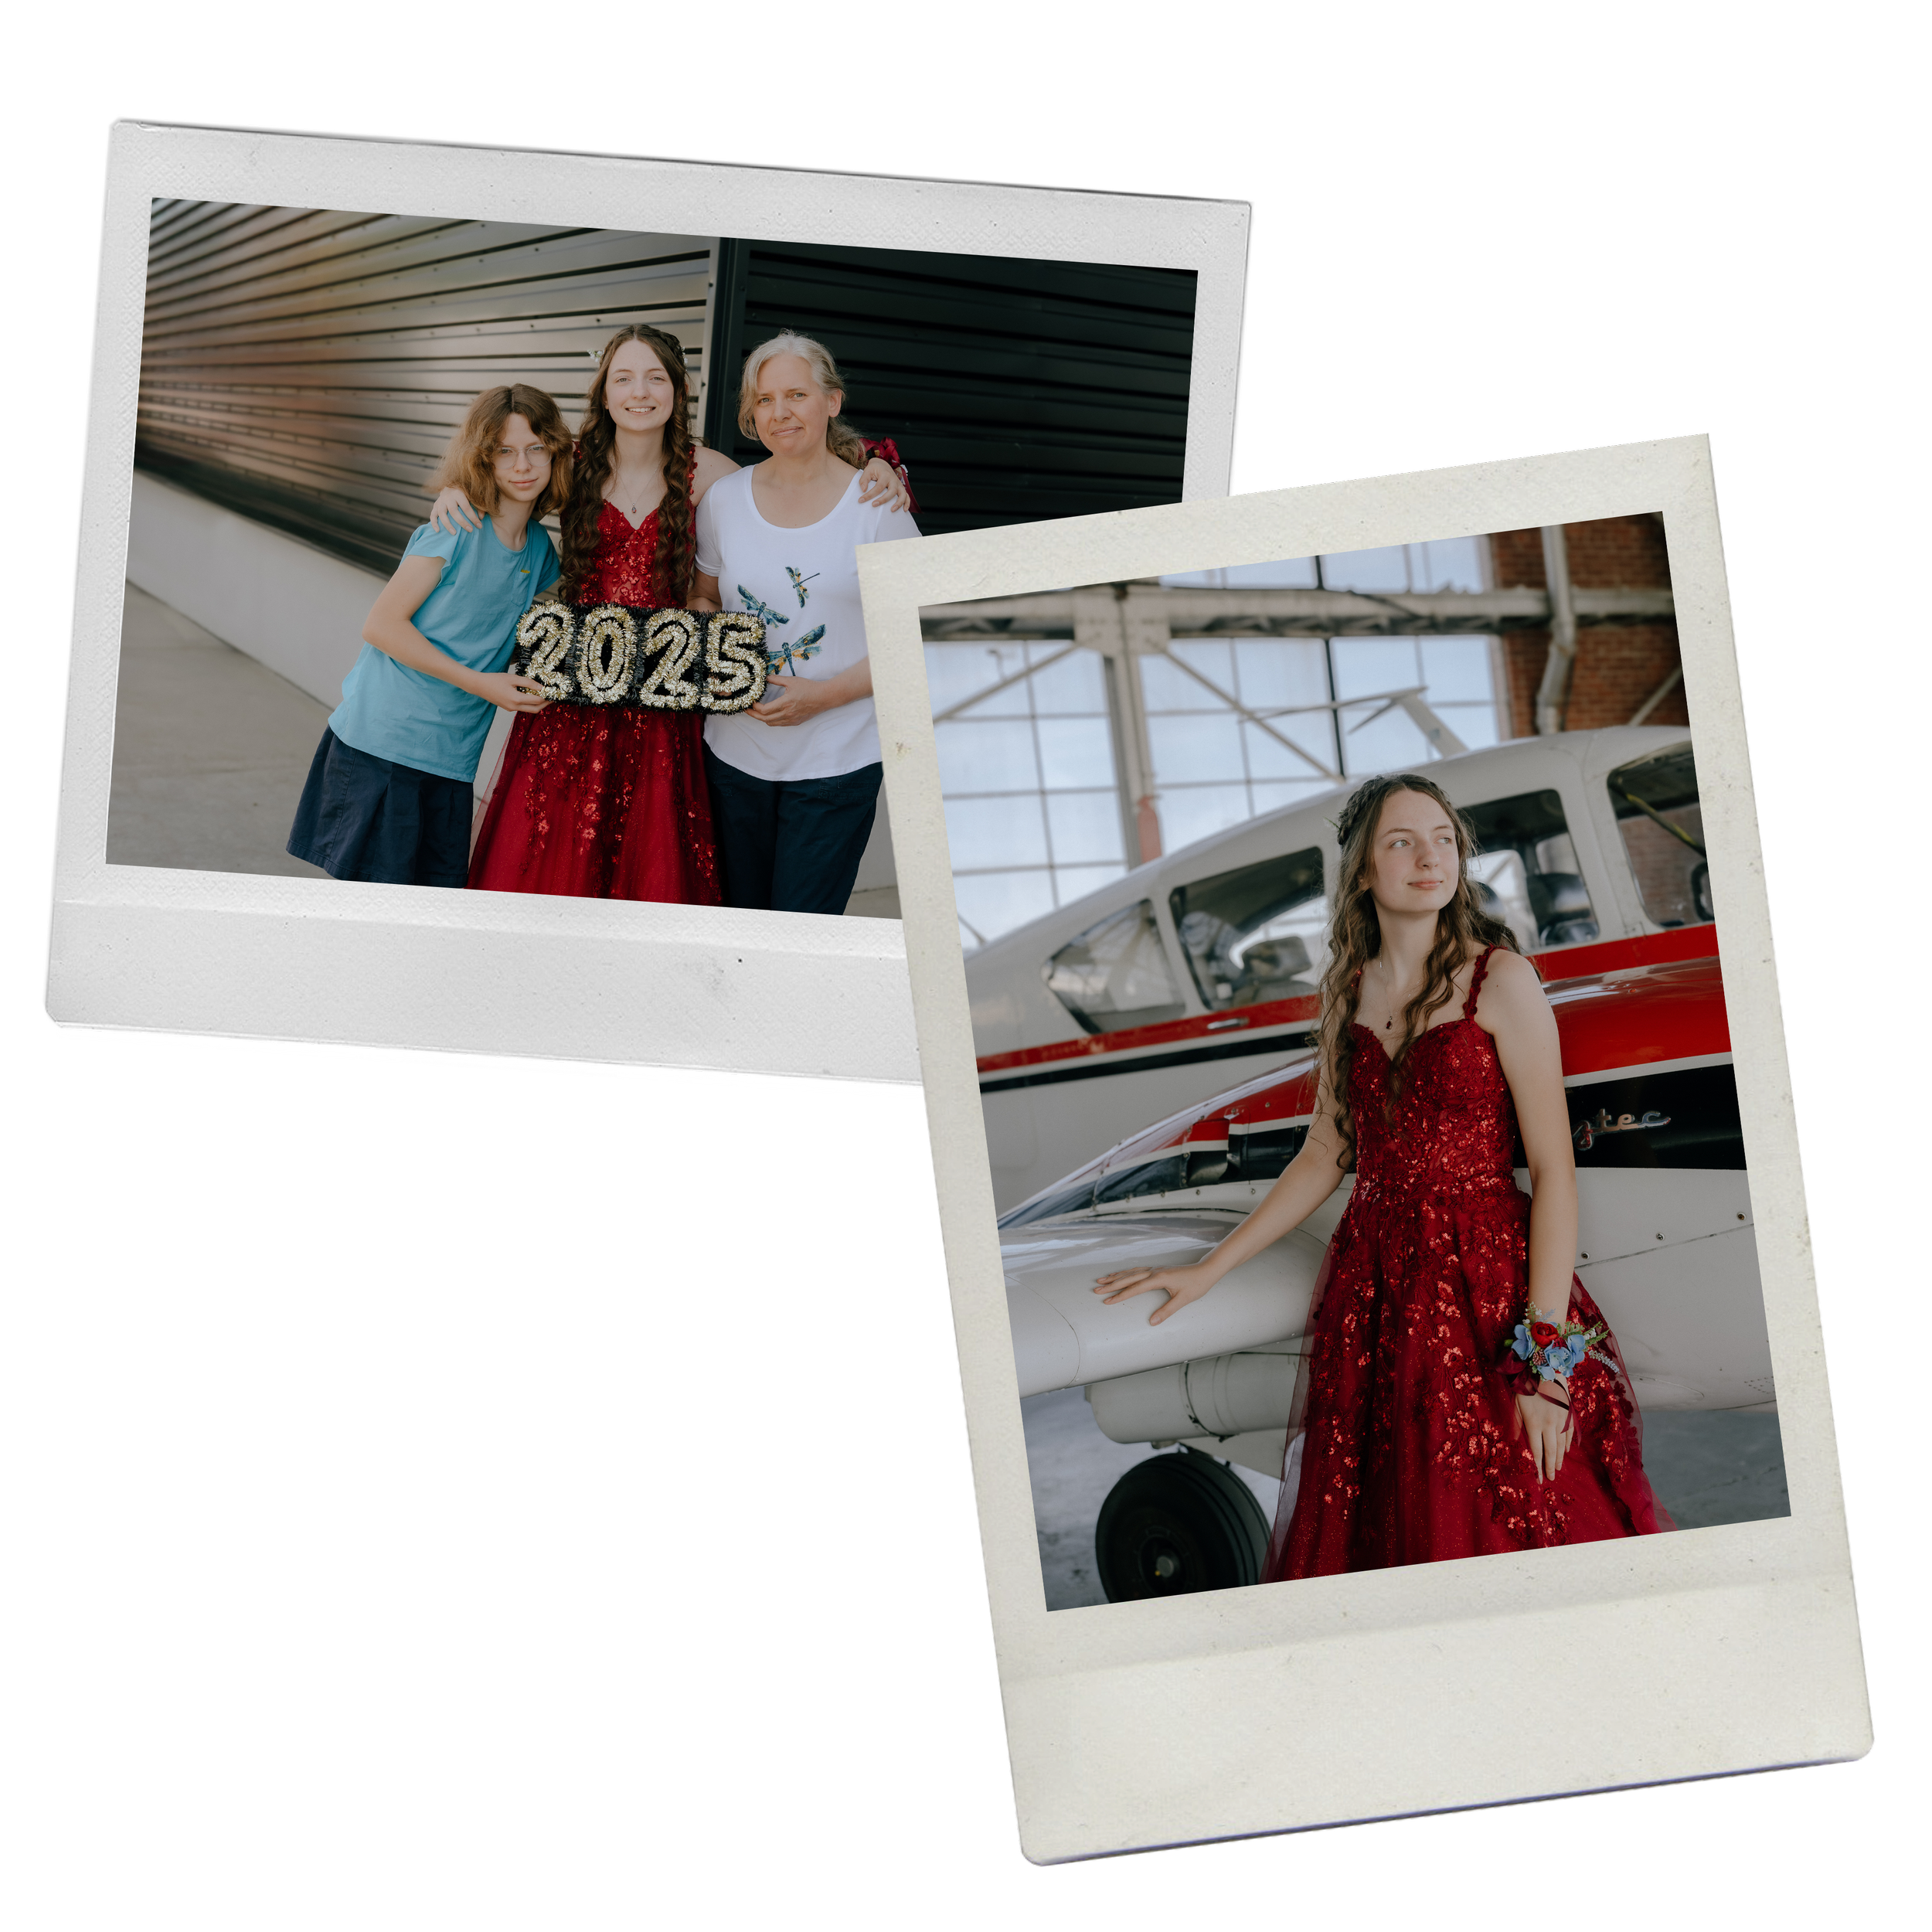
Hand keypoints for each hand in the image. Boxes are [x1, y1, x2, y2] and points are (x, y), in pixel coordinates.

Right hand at [429, 487, 482, 534]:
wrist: (450, 485)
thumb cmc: (464, 494)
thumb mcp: (472, 497)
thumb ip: (478, 506)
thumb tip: (481, 518)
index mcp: (458, 493)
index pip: (466, 507)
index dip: (472, 517)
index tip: (479, 526)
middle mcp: (448, 497)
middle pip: (453, 511)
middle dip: (462, 522)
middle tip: (470, 530)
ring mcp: (440, 501)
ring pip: (442, 514)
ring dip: (447, 525)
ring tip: (454, 533)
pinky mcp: (435, 505)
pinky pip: (433, 515)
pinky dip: (434, 523)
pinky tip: (438, 531)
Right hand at [473, 670, 549, 713]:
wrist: (479, 686)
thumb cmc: (494, 680)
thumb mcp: (513, 678)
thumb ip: (528, 683)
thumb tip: (541, 687)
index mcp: (516, 699)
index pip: (537, 701)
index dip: (546, 697)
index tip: (552, 692)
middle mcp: (514, 707)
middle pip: (535, 709)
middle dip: (545, 704)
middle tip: (551, 697)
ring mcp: (510, 709)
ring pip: (529, 710)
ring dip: (537, 704)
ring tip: (542, 696)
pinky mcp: (508, 708)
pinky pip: (522, 708)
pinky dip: (529, 703)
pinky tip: (531, 695)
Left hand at [751, 674, 831, 725]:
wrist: (824, 697)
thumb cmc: (809, 688)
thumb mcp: (792, 681)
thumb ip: (776, 679)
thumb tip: (765, 677)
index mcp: (785, 703)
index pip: (765, 710)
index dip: (755, 707)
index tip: (750, 702)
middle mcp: (787, 714)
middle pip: (765, 719)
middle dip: (754, 715)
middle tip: (747, 710)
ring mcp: (792, 720)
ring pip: (771, 723)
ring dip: (762, 719)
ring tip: (756, 712)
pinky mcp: (796, 722)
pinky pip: (780, 724)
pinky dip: (772, 721)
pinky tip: (769, 715)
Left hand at [857, 456, 908, 512]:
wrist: (883, 465)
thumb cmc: (875, 469)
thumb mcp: (867, 470)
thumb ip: (864, 480)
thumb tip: (863, 490)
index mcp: (885, 475)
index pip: (878, 487)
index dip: (869, 494)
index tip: (861, 500)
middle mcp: (894, 480)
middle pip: (892, 491)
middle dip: (883, 499)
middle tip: (874, 505)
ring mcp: (899, 484)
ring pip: (902, 494)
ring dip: (899, 503)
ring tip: (892, 510)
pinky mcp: (901, 488)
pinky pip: (907, 496)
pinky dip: (907, 503)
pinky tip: (904, 510)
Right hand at [1092, 1263, 1218, 1327]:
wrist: (1205, 1271)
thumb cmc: (1196, 1285)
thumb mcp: (1183, 1300)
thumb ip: (1167, 1311)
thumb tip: (1152, 1322)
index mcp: (1159, 1278)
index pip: (1135, 1289)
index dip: (1120, 1296)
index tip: (1107, 1301)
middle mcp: (1154, 1272)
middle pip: (1128, 1278)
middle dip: (1111, 1285)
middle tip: (1096, 1290)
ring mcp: (1155, 1269)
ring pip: (1130, 1272)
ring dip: (1115, 1276)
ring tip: (1101, 1280)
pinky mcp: (1157, 1269)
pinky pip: (1136, 1270)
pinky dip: (1125, 1272)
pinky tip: (1119, 1274)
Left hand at [1514, 1384, 1573, 1481]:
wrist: (1544, 1370)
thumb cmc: (1525, 1388)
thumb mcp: (1515, 1406)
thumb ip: (1516, 1425)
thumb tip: (1516, 1442)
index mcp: (1533, 1423)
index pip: (1536, 1451)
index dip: (1537, 1466)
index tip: (1539, 1479)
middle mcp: (1549, 1424)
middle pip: (1551, 1451)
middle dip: (1550, 1467)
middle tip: (1552, 1478)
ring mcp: (1561, 1419)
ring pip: (1561, 1444)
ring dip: (1559, 1458)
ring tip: (1557, 1468)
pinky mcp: (1568, 1414)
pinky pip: (1569, 1433)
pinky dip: (1567, 1444)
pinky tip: (1565, 1452)